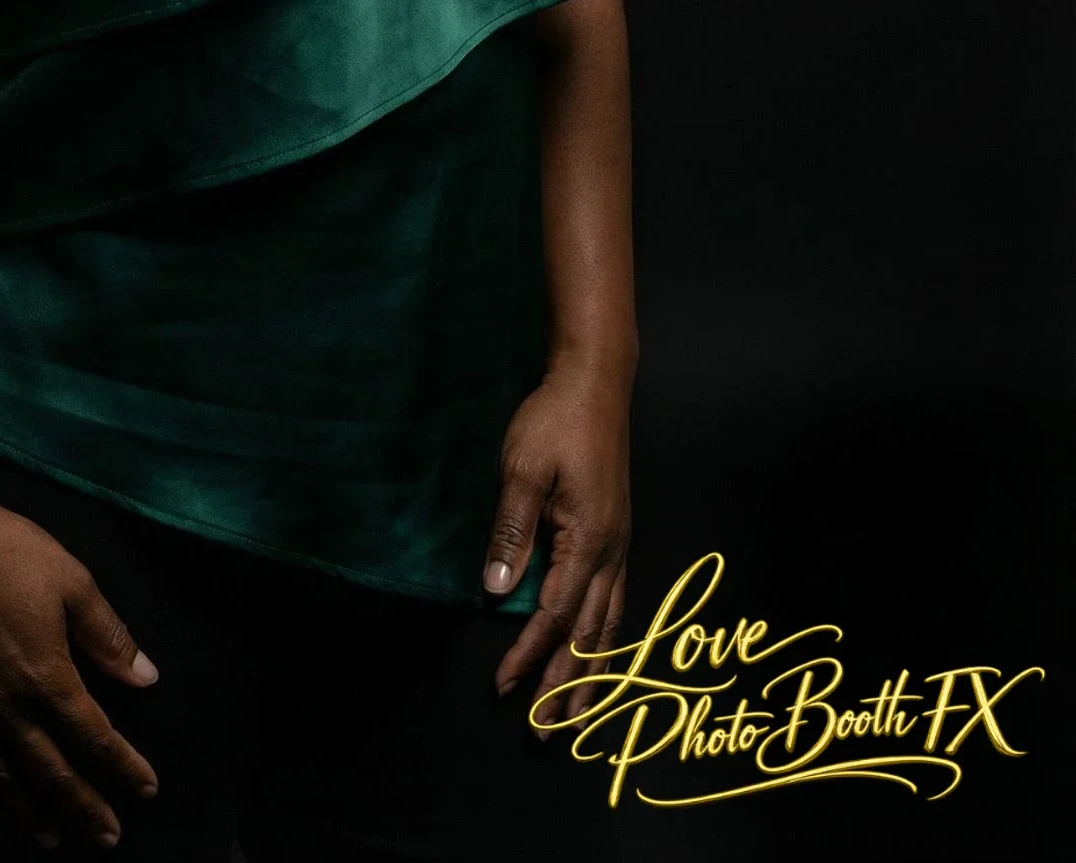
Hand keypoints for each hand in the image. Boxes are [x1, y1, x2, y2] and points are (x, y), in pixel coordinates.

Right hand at [0, 487, 161, 849]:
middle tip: (106, 838)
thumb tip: (147, 680)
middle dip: (83, 808)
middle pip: (50, 771)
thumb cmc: (7, 552)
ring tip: (50, 838)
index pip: (94, 738)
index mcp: (46, 677)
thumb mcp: (73, 582)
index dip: (123, 767)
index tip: (147, 790)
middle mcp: (5, 707)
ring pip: (1, 777)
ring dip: (29, 811)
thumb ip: (109, 636)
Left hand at [481, 359, 631, 739]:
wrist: (595, 383)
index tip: (502, 687)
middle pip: (588, 635)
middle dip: (566, 686)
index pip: (552, 615)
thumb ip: (511, 532)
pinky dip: (606, 637)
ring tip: (577, 716)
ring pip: (608, 624)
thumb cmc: (554, 421)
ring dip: (592, 672)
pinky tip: (598, 651)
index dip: (527, 655)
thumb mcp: (521, 470)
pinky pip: (616, 601)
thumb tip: (496, 590)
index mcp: (587, 541)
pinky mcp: (617, 533)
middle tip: (544, 732)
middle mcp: (611, 552)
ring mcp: (619, 544)